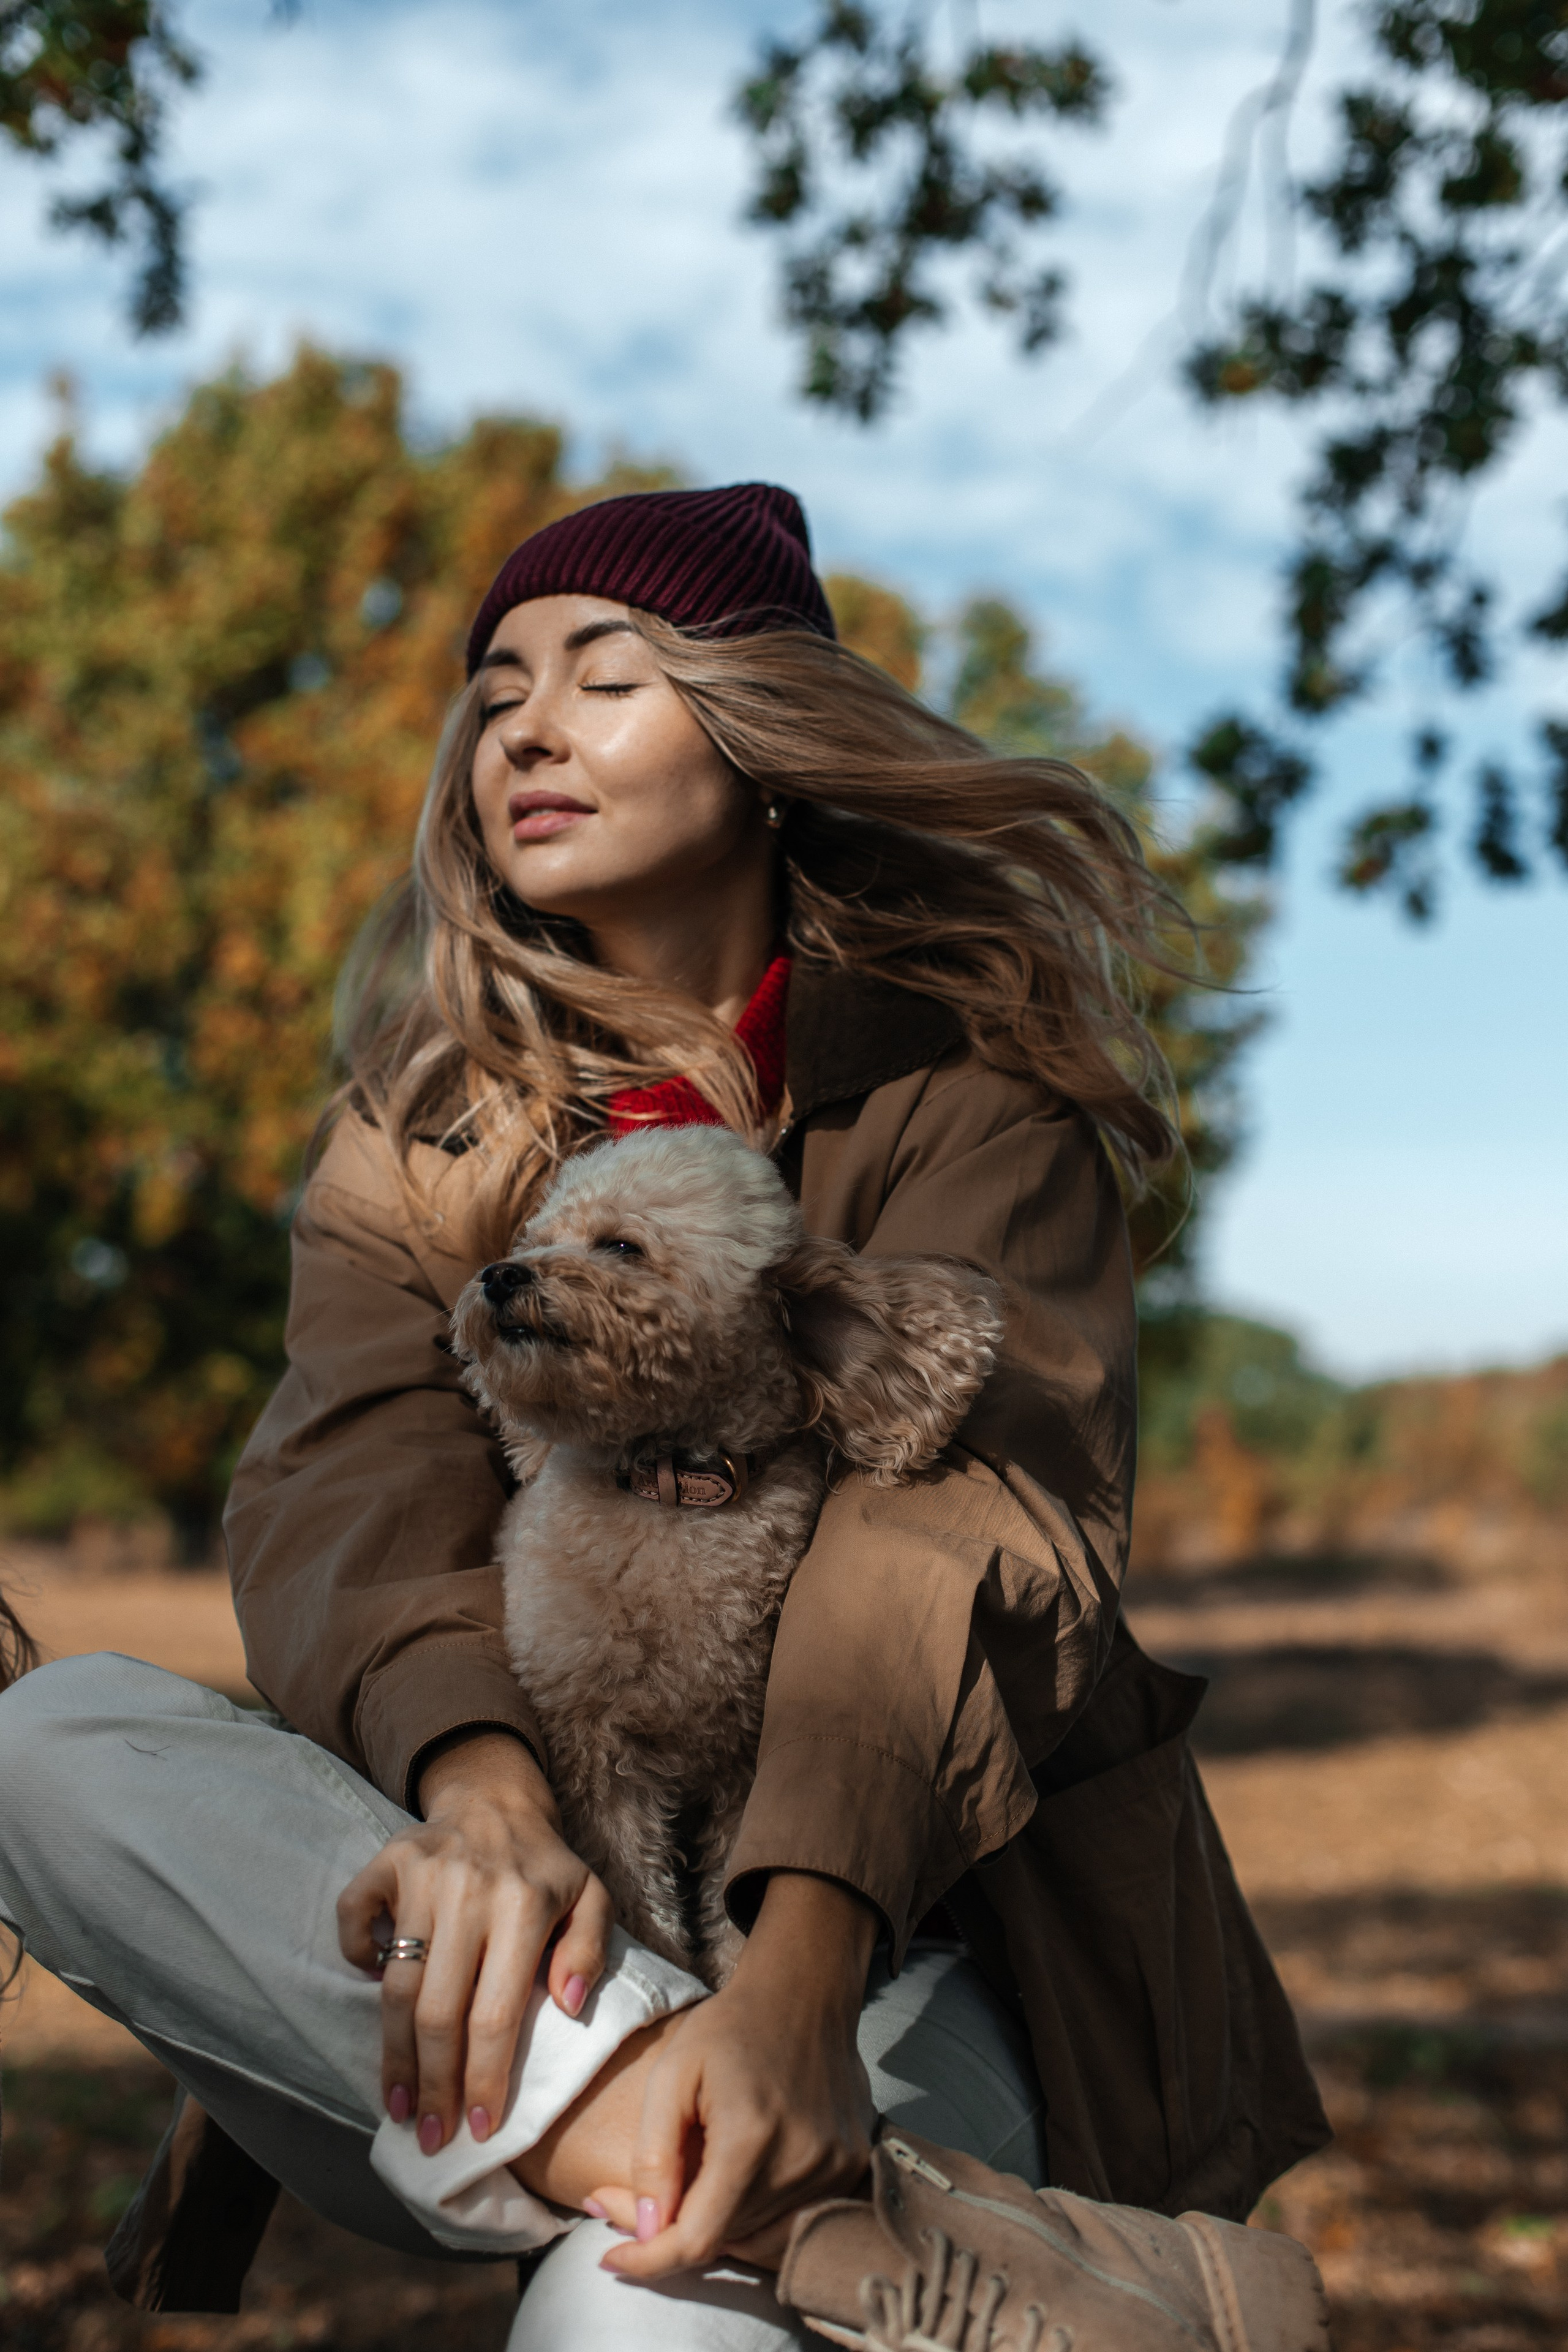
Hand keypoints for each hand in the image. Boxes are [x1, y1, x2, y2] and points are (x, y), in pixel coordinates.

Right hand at [336, 1729, 613, 2151]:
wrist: (496, 1801)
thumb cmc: (546, 1868)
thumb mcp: (591, 1899)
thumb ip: (590, 1950)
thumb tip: (568, 2005)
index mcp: (526, 1905)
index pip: (497, 2013)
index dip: (485, 2077)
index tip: (479, 2129)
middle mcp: (470, 1891)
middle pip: (439, 2012)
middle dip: (434, 2087)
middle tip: (431, 2137)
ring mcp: (422, 1875)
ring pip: (396, 1986)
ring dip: (393, 2057)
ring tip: (398, 2107)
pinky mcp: (385, 1862)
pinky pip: (354, 1921)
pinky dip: (357, 1960)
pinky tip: (375, 1995)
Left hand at [587, 1872, 877, 2280]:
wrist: (803, 1993)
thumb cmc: (729, 2027)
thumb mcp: (671, 2074)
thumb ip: (653, 2156)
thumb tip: (646, 2230)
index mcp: (751, 2139)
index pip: (697, 2240)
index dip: (649, 2261)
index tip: (609, 2259)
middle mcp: (801, 2165)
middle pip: (724, 2240)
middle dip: (669, 2233)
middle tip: (628, 2204)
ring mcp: (834, 2169)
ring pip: (756, 2238)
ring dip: (712, 2227)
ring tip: (680, 2189)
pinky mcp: (850, 2167)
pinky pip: (790, 2222)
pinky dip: (751, 2218)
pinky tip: (727, 2184)